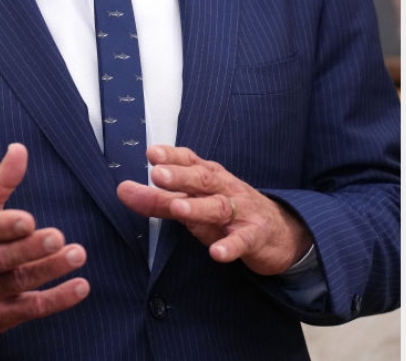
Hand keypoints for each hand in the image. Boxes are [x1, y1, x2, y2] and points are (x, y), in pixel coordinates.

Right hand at [0, 144, 88, 332]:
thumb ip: (1, 181)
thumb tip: (19, 149)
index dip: (4, 227)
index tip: (28, 219)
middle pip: (1, 258)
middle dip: (30, 249)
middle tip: (58, 237)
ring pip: (18, 283)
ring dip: (50, 270)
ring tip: (78, 254)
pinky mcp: (1, 315)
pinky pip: (31, 309)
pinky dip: (58, 300)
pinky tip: (81, 286)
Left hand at [117, 145, 313, 274]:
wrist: (281, 232)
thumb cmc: (231, 214)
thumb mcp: (196, 204)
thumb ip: (160, 200)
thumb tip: (124, 190)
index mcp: (212, 178)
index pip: (191, 162)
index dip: (173, 157)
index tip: (152, 153)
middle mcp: (226, 190)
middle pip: (203, 180)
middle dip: (180, 176)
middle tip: (157, 174)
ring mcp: (242, 213)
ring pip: (219, 208)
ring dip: (198, 207)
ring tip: (178, 209)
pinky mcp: (255, 237)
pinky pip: (243, 241)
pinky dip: (230, 246)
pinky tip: (217, 253)